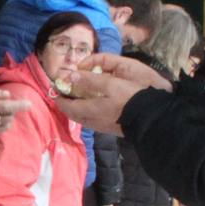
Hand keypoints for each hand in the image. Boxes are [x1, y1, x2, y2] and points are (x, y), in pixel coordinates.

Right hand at [0, 84, 27, 140]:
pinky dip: (8, 123)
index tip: (7, 94)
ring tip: (8, 112)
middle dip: (18, 106)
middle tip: (29, 104)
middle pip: (3, 108)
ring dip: (11, 114)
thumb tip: (8, 96)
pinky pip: (4, 127)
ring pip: (6, 118)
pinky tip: (4, 119)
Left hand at [55, 57, 171, 135]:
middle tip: (64, 93)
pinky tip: (91, 106)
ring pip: (81, 118)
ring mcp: (100, 126)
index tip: (56, 89)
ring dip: (76, 108)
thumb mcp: (110, 84)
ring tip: (77, 98)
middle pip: (72, 114)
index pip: (66, 106)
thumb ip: (89, 80)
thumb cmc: (128, 98)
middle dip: (66, 104)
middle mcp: (91, 121)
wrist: (148, 118)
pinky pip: (90, 120)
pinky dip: (85, 112)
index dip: (59, 97)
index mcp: (88, 110)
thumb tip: (71, 77)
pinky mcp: (108, 128)